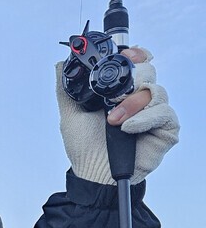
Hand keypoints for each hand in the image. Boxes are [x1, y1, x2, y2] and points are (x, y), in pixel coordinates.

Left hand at [56, 47, 179, 184]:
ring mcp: (155, 113)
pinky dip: (144, 118)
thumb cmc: (84, 147)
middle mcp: (141, 99)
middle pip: (149, 70)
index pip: (139, 61)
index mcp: (123, 90)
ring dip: (131, 103)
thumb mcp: (71, 114)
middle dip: (131, 79)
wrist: (93, 174)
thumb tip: (60, 64)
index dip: (136, 54)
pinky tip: (128, 129)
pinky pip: (164, 112)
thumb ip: (66, 89)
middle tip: (113, 97)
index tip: (125, 56)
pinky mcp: (167, 129)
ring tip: (113, 121)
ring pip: (156, 90)